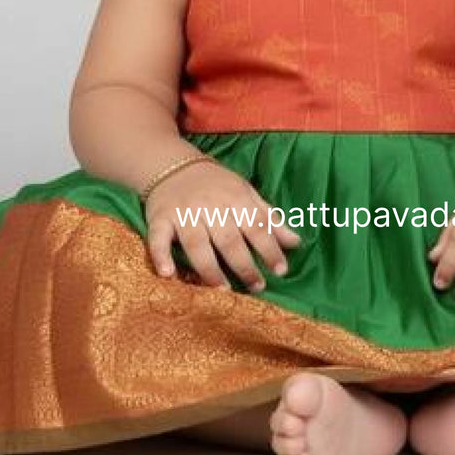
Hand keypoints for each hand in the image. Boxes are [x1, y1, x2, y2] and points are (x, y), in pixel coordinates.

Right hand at [145, 156, 299, 292]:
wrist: (172, 165)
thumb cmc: (216, 185)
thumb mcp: (246, 195)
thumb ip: (269, 219)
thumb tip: (296, 243)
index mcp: (235, 198)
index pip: (256, 225)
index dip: (269, 248)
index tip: (281, 270)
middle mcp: (210, 206)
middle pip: (229, 239)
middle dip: (244, 264)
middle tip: (256, 287)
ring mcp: (184, 213)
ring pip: (197, 243)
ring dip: (209, 267)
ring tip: (222, 289)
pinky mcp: (159, 218)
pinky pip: (158, 238)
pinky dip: (161, 254)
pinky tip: (167, 273)